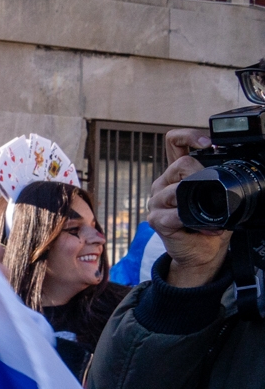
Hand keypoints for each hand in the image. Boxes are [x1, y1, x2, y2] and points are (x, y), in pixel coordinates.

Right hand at [150, 128, 232, 287]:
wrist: (202, 252)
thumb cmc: (209, 224)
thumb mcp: (216, 196)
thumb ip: (216, 180)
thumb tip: (232, 170)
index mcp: (178, 174)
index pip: (174, 143)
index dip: (189, 136)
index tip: (207, 144)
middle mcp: (164, 184)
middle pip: (179, 165)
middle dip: (200, 175)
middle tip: (213, 190)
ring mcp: (157, 201)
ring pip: (175, 188)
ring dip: (195, 200)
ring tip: (207, 214)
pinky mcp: (156, 219)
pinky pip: (173, 213)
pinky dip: (190, 220)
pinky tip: (198, 226)